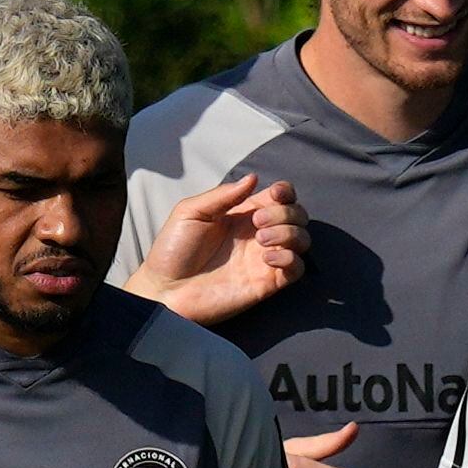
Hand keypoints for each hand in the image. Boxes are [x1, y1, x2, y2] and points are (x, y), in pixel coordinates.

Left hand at [128, 173, 310, 324]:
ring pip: (302, 240)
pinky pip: (297, 269)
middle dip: (286, 213)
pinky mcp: (266, 283)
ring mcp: (263, 260)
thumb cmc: (173, 250)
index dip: (285, 191)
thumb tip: (252, 178)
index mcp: (243, 215)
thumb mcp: (191, 212)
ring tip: (261, 239)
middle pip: (297, 215)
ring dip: (290, 233)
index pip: (280, 197)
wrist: (164, 289)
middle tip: (257, 222)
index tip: (275, 194)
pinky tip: (267, 258)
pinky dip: (291, 259)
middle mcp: (258, 235)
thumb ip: (222, 195)